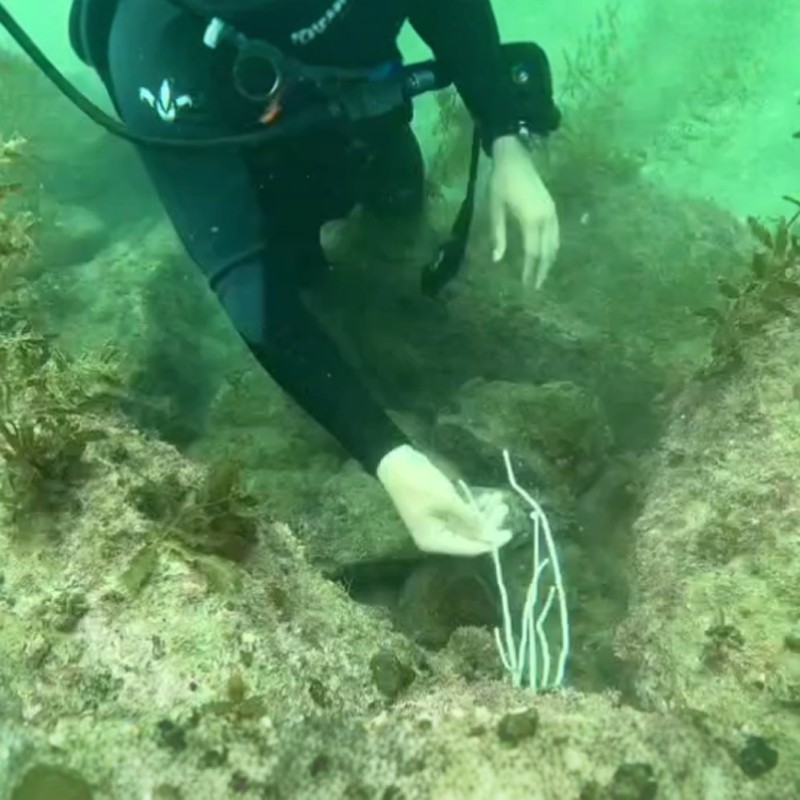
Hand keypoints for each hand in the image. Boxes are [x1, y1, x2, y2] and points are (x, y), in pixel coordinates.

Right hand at [377, 445, 511, 555]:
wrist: (396, 462)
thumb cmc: (419, 484)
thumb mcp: (447, 500)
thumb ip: (470, 518)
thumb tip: (490, 534)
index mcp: (435, 540)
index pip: (469, 548)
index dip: (490, 541)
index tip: (510, 533)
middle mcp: (437, 536)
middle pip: (470, 536)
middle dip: (489, 523)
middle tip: (505, 508)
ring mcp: (439, 522)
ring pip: (468, 523)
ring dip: (484, 512)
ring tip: (500, 498)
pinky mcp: (441, 509)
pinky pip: (463, 512)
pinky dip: (475, 505)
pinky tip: (490, 496)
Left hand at [488, 134, 559, 289]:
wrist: (515, 157)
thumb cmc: (500, 182)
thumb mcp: (495, 209)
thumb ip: (498, 235)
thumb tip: (497, 260)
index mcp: (531, 220)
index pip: (533, 253)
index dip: (530, 271)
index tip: (526, 285)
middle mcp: (546, 218)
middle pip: (547, 252)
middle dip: (542, 270)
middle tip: (536, 287)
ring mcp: (552, 212)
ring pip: (555, 243)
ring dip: (549, 261)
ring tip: (541, 275)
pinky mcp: (552, 208)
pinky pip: (556, 234)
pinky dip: (552, 248)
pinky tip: (546, 255)